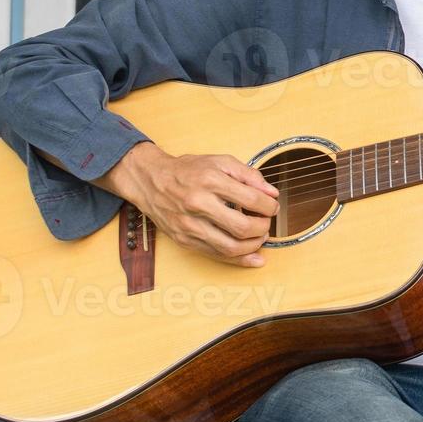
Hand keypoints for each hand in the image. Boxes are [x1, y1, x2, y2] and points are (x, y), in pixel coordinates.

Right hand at [101, 141, 279, 266]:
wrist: (150, 180)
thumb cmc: (187, 170)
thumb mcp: (220, 161)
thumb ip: (249, 175)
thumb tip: (272, 193)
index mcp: (210, 180)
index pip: (251, 199)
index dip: (269, 206)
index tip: (272, 207)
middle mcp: (198, 204)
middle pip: (242, 227)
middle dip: (263, 228)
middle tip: (266, 222)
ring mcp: (189, 225)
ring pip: (230, 247)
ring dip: (253, 246)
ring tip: (259, 236)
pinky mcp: (184, 240)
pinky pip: (216, 255)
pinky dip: (238, 260)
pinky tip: (253, 257)